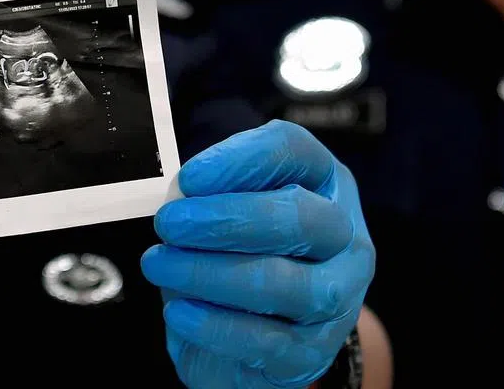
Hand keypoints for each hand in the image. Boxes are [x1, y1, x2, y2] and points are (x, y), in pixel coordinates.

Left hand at [141, 120, 374, 387]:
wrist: (267, 327)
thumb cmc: (239, 248)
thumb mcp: (226, 206)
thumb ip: (207, 193)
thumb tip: (181, 199)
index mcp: (323, 181)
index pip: (293, 152)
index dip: (241, 160)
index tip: (189, 177)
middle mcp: (343, 236)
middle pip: (300, 218)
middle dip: (225, 220)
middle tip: (168, 223)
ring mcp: (339, 297)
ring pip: (288, 285)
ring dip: (211, 274)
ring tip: (160, 264)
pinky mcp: (314, 352)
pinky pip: (270, 342)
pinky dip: (218, 326)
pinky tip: (180, 311)